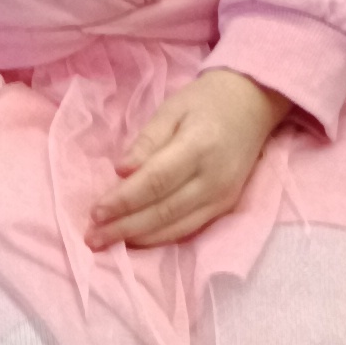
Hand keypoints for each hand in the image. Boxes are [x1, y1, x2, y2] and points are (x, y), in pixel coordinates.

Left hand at [86, 71, 290, 249]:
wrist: (253, 104)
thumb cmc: (206, 101)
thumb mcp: (172, 108)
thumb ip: (147, 140)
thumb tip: (121, 171)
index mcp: (199, 146)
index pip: (155, 181)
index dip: (123, 200)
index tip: (95, 212)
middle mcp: (214, 177)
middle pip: (163, 210)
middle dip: (124, 227)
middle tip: (92, 238)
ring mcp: (223, 195)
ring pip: (176, 226)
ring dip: (139, 239)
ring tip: (106, 243)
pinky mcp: (226, 205)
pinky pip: (190, 228)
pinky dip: (161, 237)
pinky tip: (136, 240)